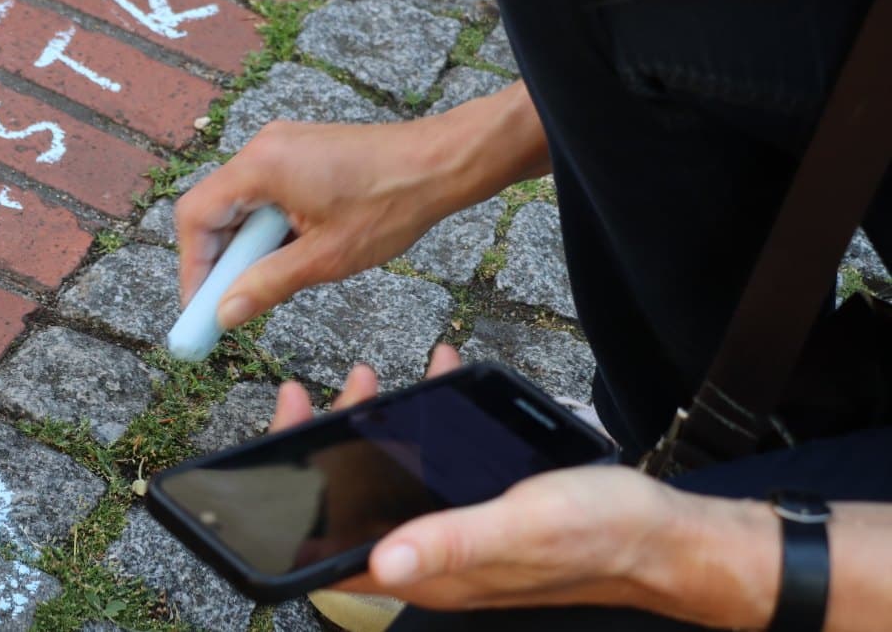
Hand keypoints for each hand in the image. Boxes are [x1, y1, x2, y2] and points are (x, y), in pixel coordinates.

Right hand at [175, 82, 549, 330]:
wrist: (442, 162)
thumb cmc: (391, 203)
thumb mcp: (325, 258)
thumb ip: (267, 284)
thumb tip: (226, 313)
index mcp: (261, 166)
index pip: (196, 217)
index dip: (192, 267)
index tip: (200, 308)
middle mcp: (264, 147)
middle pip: (215, 209)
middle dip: (219, 260)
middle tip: (228, 305)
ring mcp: (283, 146)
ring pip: (242, 203)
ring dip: (248, 246)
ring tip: (269, 282)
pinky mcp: (301, 151)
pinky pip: (266, 193)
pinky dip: (269, 227)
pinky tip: (293, 253)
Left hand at [269, 350, 777, 628]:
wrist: (664, 536)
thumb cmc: (598, 536)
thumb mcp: (520, 527)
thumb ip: (451, 543)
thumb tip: (383, 558)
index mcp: (427, 572)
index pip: (333, 542)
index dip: (296, 495)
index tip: (287, 431)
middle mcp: (432, 557)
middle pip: (352, 504)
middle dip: (329, 444)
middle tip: (322, 393)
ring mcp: (454, 533)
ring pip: (390, 480)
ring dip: (373, 427)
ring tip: (370, 379)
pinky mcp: (479, 510)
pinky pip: (434, 466)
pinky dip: (424, 424)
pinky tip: (436, 382)